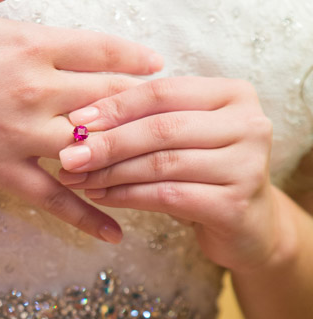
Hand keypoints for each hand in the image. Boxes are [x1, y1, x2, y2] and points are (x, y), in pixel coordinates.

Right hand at [0, 0, 161, 242]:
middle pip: (111, 99)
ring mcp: (22, 138)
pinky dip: (89, 216)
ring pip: (95, 148)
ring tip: (154, 163)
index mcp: (29, 44)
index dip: (136, 58)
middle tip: (167, 115)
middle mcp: (36, 93)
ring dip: (127, 155)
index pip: (103, 50)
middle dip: (142, 106)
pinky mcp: (3, 174)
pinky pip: (57, 200)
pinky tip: (117, 233)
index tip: (158, 65)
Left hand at [58, 76, 281, 271]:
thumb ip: (147, 122)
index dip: (117, 105)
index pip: (164, 92)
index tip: (76, 121)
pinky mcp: (234, 205)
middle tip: (69, 156)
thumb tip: (80, 122)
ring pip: (162, 164)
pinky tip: (101, 197)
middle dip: (109, 143)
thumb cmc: (204, 174)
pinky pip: (168, 196)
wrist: (248, 226)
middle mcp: (249, 124)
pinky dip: (128, 196)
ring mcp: (247, 165)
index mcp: (234, 94)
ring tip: (79, 179)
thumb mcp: (182, 139)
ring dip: (112, 172)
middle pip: (162, 128)